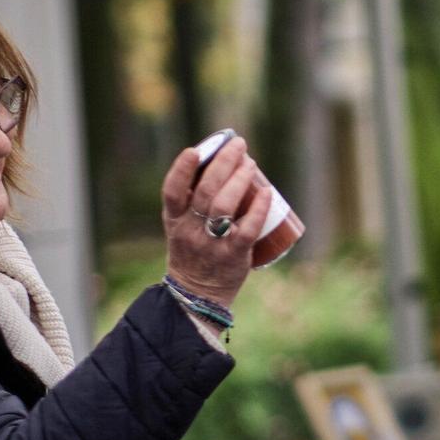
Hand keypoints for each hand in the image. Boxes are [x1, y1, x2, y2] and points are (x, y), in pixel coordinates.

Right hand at [161, 135, 269, 309]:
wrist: (197, 294)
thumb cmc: (193, 251)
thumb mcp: (181, 226)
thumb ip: (192, 200)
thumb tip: (220, 162)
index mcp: (174, 220)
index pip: (172, 191)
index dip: (182, 169)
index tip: (195, 150)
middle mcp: (190, 230)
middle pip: (206, 191)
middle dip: (223, 163)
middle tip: (239, 145)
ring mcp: (212, 244)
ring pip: (224, 206)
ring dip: (240, 180)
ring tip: (250, 164)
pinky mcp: (234, 255)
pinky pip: (247, 229)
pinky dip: (258, 209)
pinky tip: (266, 193)